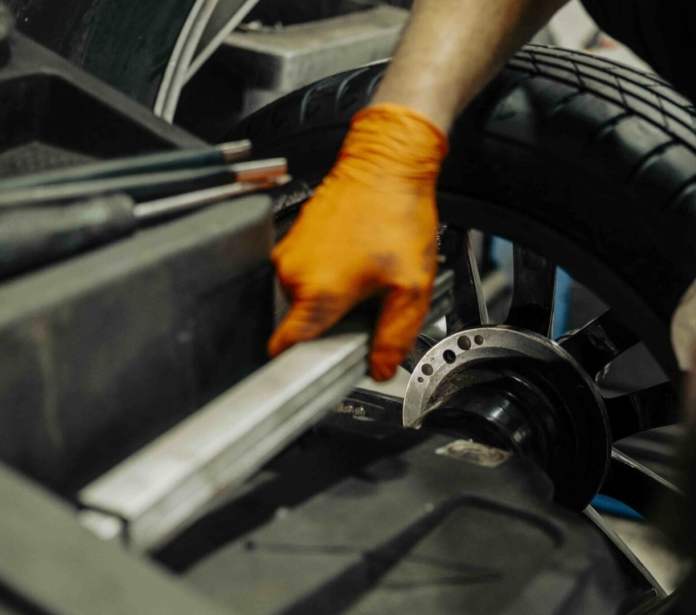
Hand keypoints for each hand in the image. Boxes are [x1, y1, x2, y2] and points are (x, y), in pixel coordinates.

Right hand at [269, 104, 447, 380]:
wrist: (386, 160)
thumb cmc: (397, 214)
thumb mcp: (410, 286)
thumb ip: (393, 336)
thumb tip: (379, 369)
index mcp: (317, 292)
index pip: (285, 346)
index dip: (298, 366)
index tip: (312, 372)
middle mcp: (293, 274)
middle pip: (302, 323)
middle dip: (330, 326)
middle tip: (366, 313)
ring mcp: (289, 253)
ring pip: (304, 298)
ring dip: (330, 299)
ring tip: (364, 280)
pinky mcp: (293, 237)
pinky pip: (305, 273)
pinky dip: (327, 276)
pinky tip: (357, 262)